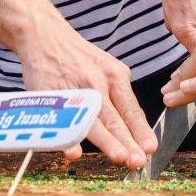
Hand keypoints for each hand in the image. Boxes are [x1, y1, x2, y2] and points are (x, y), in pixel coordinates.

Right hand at [15, 16, 156, 168]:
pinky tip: (74, 151)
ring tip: (119, 157)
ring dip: (106, 141)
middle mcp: (96, 83)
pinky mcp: (50, 96)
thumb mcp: (106, 67)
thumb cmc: (78, 57)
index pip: (130, 108)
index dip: (141, 130)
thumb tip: (134, 126)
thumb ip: (118, 94)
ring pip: (92, 121)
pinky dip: (67, 137)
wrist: (44, 35)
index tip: (151, 147)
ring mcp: (73, 90)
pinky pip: (61, 121)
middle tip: (139, 160)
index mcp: (114, 75)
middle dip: (128, 141)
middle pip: (114, 118)